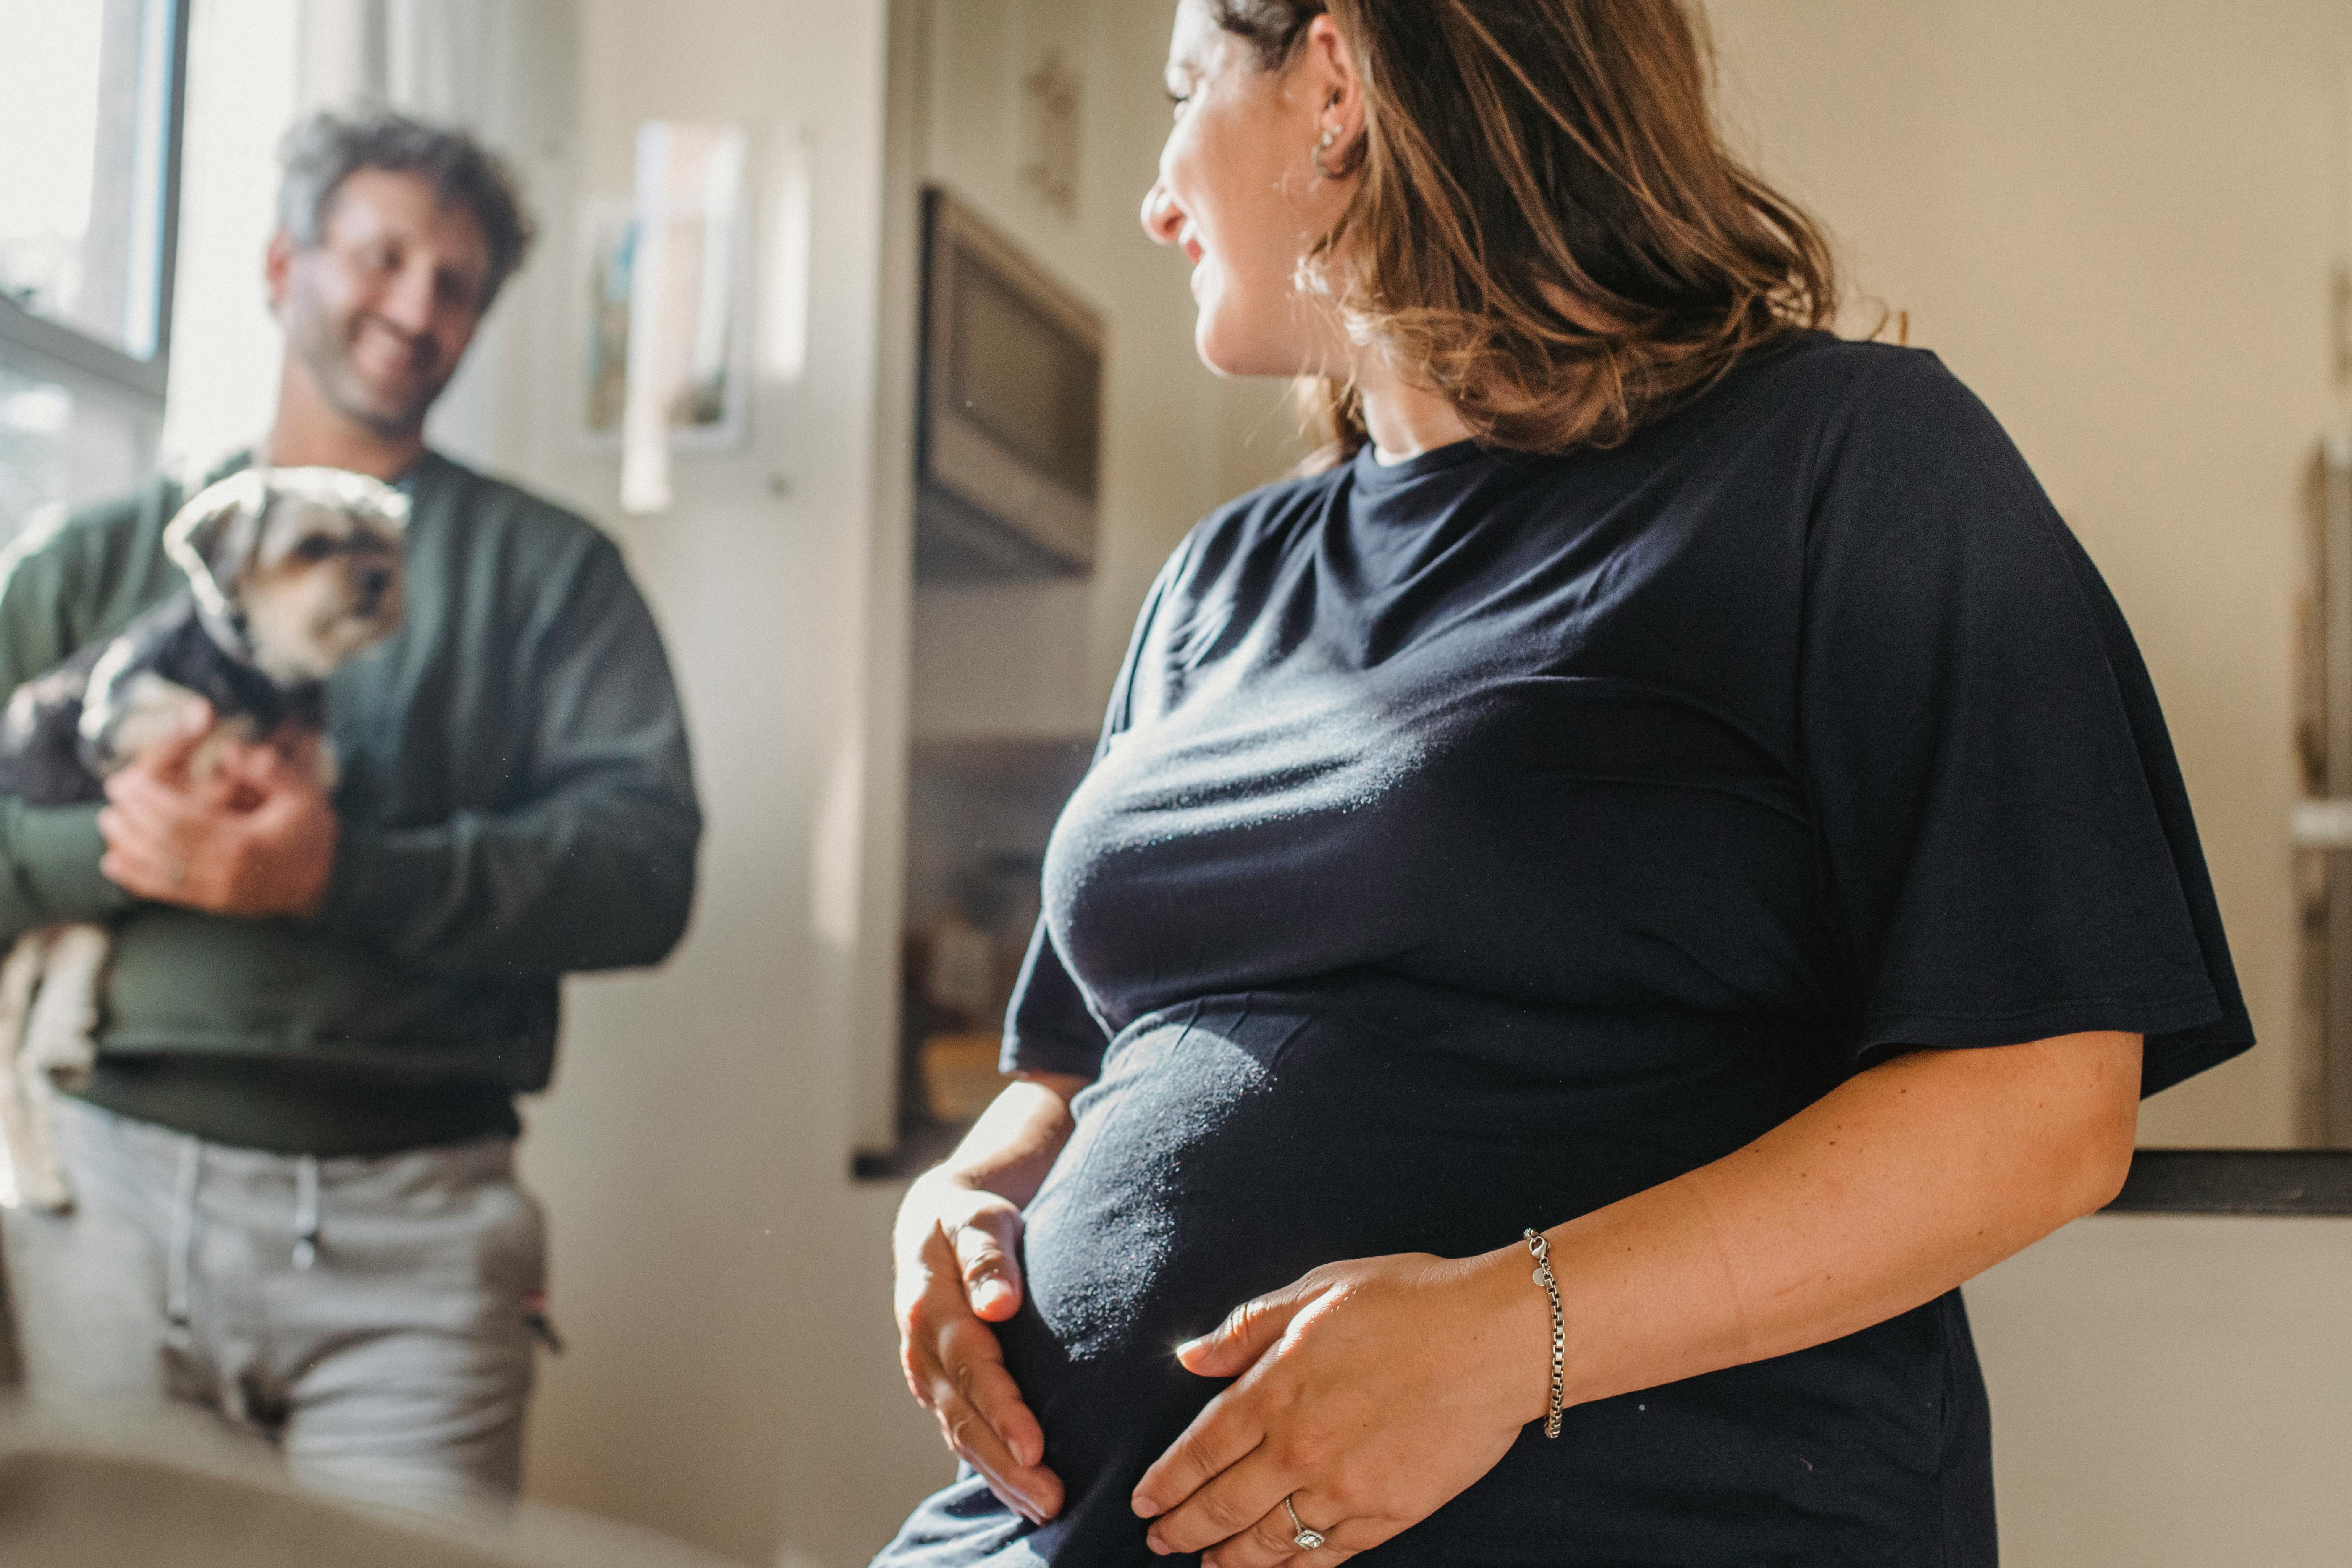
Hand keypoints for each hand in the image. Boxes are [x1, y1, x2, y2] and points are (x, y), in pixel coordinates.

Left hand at [98, 717, 339, 917]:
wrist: (327, 883)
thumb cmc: (311, 835)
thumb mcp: (303, 795)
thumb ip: (269, 771)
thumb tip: (229, 752)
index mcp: (245, 842)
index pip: (182, 819)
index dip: (149, 800)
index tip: (127, 780)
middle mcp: (226, 871)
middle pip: (163, 842)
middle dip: (133, 817)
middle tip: (114, 794)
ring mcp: (217, 892)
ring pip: (159, 868)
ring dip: (127, 845)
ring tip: (109, 821)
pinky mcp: (212, 904)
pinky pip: (165, 893)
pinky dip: (135, 879)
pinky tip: (114, 863)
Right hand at [893, 1174, 1064, 1525]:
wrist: (932, 1227)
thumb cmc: (966, 1219)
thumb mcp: (978, 1220)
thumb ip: (987, 1256)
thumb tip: (999, 1303)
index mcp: (930, 1309)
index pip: (972, 1368)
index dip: (1002, 1411)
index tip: (1036, 1447)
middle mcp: (923, 1352)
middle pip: (964, 1417)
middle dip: (1007, 1464)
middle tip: (1052, 1500)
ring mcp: (929, 1376)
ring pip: (962, 1435)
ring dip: (1001, 1477)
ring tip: (1047, 1508)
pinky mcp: (941, 1389)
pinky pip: (963, 1435)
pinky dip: (991, 1468)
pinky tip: (1022, 1495)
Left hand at [1130, 1247, 1550, 1563]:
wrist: (1496, 1340)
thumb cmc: (1409, 1302)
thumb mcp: (1317, 1290)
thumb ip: (1248, 1329)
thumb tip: (1191, 1358)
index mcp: (1277, 1390)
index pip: (1201, 1452)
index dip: (1166, 1482)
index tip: (1143, 1501)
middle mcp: (1301, 1449)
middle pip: (1223, 1506)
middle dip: (1184, 1529)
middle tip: (1159, 1541)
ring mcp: (1345, 1489)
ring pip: (1269, 1542)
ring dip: (1229, 1558)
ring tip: (1207, 1564)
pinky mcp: (1388, 1514)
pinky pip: (1327, 1555)